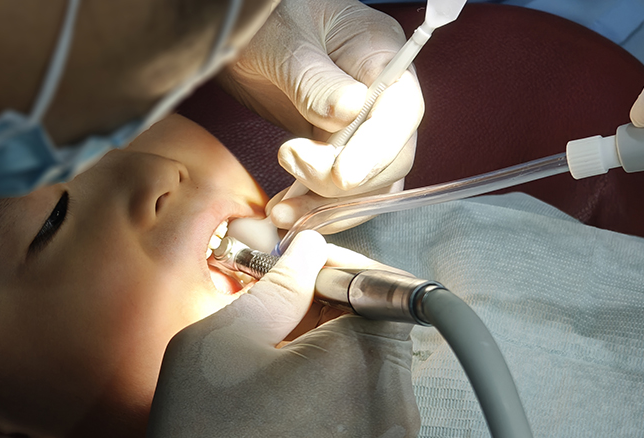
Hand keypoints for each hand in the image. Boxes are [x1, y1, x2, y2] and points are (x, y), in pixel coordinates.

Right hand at [106, 231, 419, 437]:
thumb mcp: (220, 343)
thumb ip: (277, 285)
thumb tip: (308, 250)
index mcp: (361, 361)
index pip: (375, 284)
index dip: (335, 270)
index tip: (296, 269)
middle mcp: (397, 403)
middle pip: (378, 328)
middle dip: (331, 310)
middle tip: (276, 314)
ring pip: (374, 369)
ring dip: (334, 354)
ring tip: (275, 368)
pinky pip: (372, 410)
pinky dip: (340, 394)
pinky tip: (289, 410)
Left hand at [217, 0, 423, 228]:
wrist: (244, 38)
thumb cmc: (265, 21)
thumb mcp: (283, 42)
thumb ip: (314, 78)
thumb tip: (350, 110)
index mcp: (379, 55)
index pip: (400, 112)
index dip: (376, 150)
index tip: (343, 175)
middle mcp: (379, 96)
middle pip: (389, 157)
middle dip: (341, 178)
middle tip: (291, 162)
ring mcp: (361, 128)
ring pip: (368, 185)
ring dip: (326, 204)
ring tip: (282, 208)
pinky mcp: (338, 153)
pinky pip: (341, 193)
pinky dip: (314, 208)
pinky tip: (285, 211)